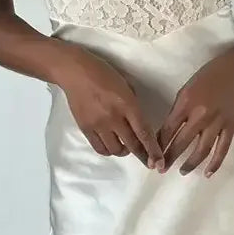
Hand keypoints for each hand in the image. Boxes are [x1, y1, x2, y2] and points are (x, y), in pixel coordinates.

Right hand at [57, 48, 163, 167]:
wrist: (74, 72)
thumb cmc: (103, 73)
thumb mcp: (126, 85)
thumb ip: (133, 104)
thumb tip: (138, 122)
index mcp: (127, 104)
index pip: (144, 132)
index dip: (153, 150)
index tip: (159, 162)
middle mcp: (114, 117)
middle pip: (132, 145)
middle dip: (142, 155)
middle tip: (147, 159)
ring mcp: (98, 124)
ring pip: (116, 150)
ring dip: (124, 151)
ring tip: (125, 146)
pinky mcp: (85, 128)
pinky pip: (100, 148)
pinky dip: (108, 150)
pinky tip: (111, 144)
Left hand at [158, 49, 233, 176]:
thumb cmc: (207, 77)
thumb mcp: (186, 89)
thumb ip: (178, 111)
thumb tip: (169, 132)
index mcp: (186, 104)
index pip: (168, 130)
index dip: (159, 145)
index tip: (154, 156)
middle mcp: (200, 116)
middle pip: (181, 142)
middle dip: (170, 158)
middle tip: (161, 170)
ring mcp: (217, 123)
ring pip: (202, 150)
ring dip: (190, 163)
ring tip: (182, 172)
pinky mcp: (231, 127)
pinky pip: (222, 149)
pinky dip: (215, 163)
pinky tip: (207, 173)